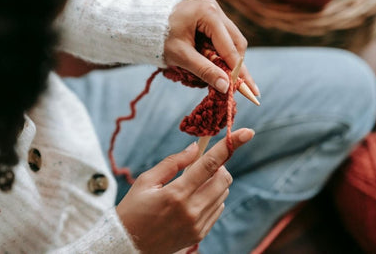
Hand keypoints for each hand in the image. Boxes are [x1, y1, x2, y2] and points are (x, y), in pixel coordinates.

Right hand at [116, 128, 254, 253]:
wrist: (127, 246)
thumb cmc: (133, 210)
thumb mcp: (145, 181)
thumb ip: (173, 162)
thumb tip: (196, 148)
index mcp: (176, 194)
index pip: (210, 164)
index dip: (230, 145)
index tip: (247, 132)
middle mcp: (191, 211)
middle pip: (224, 178)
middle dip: (218, 166)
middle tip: (200, 166)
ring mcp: (198, 225)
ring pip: (223, 193)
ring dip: (214, 182)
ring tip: (192, 185)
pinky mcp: (200, 235)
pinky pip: (218, 208)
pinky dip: (212, 198)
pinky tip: (192, 200)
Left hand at [164, 0, 258, 94]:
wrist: (145, 24)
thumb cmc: (160, 38)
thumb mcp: (181, 56)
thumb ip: (204, 70)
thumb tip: (226, 87)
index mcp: (208, 13)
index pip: (229, 47)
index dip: (238, 70)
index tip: (249, 89)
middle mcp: (215, 8)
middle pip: (236, 42)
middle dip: (237, 65)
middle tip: (241, 87)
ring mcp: (214, 10)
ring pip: (232, 40)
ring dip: (229, 59)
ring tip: (225, 77)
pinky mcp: (211, 16)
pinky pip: (223, 37)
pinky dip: (221, 52)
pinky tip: (216, 64)